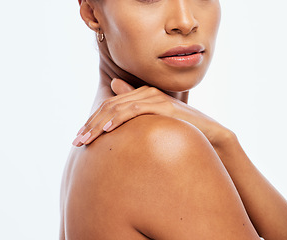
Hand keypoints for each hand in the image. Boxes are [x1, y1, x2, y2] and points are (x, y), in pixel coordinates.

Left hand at [73, 78, 232, 147]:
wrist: (210, 135)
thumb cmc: (180, 131)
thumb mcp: (154, 124)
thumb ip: (135, 112)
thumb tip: (114, 98)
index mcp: (140, 97)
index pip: (108, 108)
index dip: (91, 122)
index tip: (79, 138)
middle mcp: (145, 93)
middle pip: (109, 107)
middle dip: (90, 125)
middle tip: (76, 142)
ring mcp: (154, 98)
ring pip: (118, 108)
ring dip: (99, 124)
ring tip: (87, 139)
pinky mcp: (164, 106)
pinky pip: (136, 110)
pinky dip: (120, 119)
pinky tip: (109, 130)